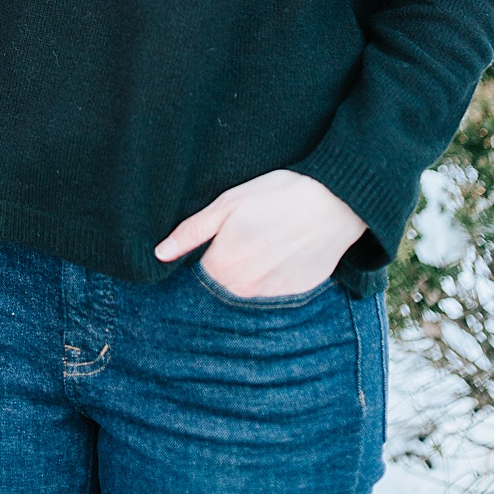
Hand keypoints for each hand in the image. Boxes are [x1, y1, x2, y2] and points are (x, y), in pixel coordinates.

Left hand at [154, 169, 365, 297]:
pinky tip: (276, 255)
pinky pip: (271, 294)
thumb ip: (191, 232)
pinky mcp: (295, 295)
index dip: (194, 265)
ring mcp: (272, 296)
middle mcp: (245, 291)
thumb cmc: (276, 196)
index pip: (194, 280)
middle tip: (234, 244)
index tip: (201, 252)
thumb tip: (160, 254)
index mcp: (223, 268)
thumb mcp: (227, 204)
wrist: (333, 203)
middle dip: (218, 274)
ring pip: (245, 294)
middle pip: (219, 291)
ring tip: (257, 246)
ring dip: (244, 279)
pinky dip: (268, 280)